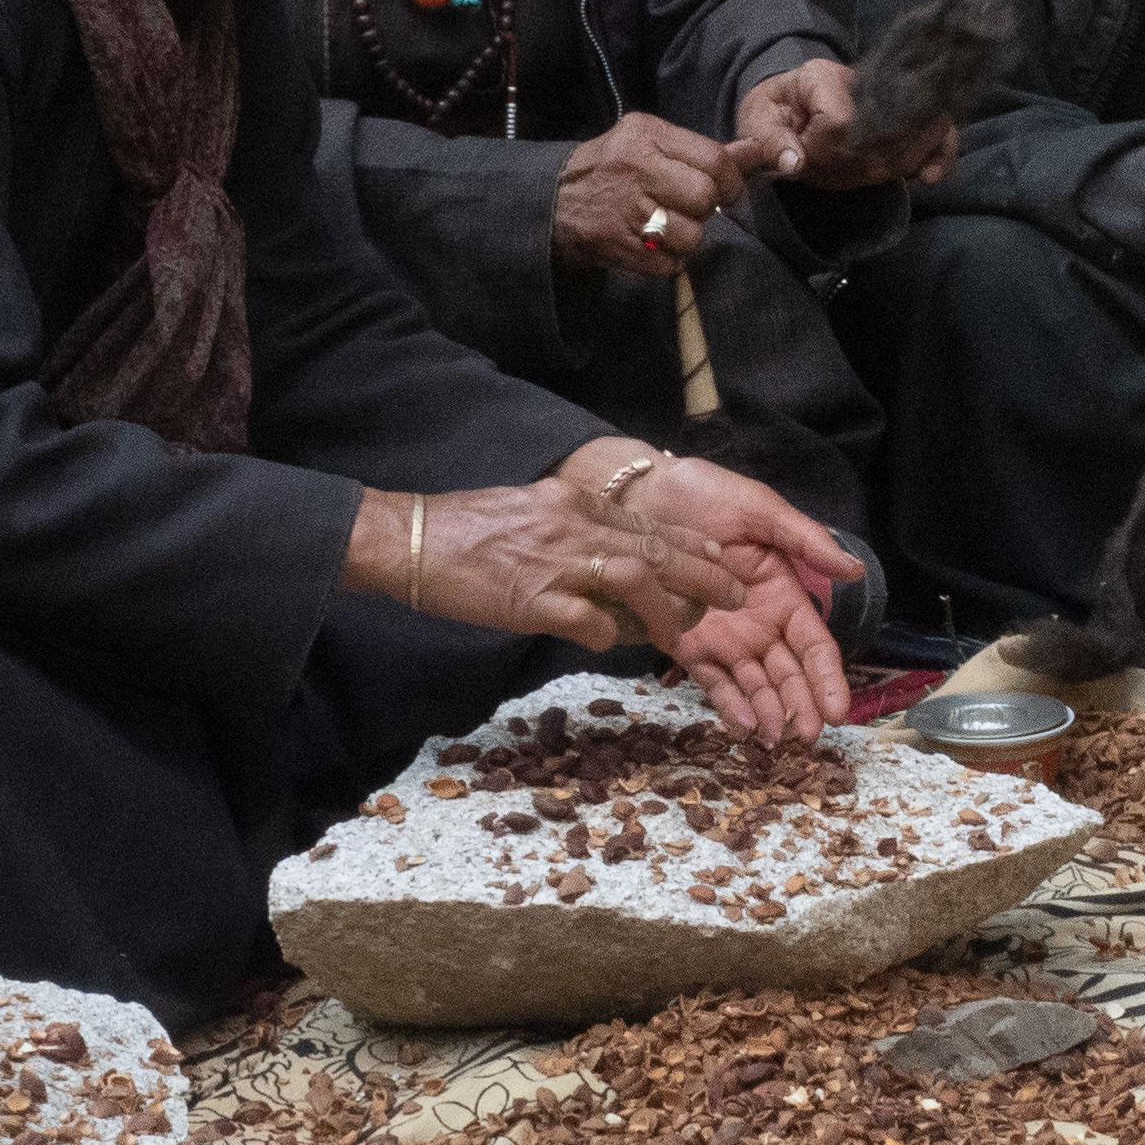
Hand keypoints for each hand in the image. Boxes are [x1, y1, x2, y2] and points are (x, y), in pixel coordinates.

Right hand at [353, 467, 754, 658]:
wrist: (411, 538)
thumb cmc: (465, 530)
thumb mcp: (531, 513)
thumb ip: (573, 531)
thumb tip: (610, 559)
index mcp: (572, 502)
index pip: (647, 521)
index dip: (690, 542)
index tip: (720, 557)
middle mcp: (572, 525)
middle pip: (655, 548)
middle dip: (702, 573)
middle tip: (734, 595)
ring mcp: (555, 562)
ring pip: (635, 578)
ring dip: (667, 607)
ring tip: (686, 632)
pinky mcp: (533, 600)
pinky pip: (589, 621)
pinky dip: (606, 634)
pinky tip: (608, 643)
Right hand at [555, 113, 747, 276]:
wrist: (554, 201)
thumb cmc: (614, 169)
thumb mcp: (652, 144)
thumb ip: (704, 150)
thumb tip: (758, 150)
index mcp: (646, 136)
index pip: (713, 159)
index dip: (730, 181)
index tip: (725, 191)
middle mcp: (635, 169)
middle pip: (704, 198)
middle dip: (706, 209)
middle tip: (691, 209)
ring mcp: (624, 210)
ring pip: (691, 236)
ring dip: (688, 238)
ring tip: (668, 228)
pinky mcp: (617, 245)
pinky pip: (670, 264)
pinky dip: (668, 261)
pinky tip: (652, 245)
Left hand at [618, 454, 863, 736]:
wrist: (643, 493)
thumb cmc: (705, 495)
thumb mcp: (762, 510)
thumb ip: (806, 541)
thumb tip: (854, 570)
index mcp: (783, 594)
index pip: (814, 645)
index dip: (827, 677)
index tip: (838, 710)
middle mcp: (758, 624)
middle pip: (787, 673)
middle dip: (801, 706)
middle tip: (809, 736)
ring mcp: (723, 638)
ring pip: (754, 685)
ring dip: (769, 714)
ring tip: (778, 739)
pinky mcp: (686, 644)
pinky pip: (712, 680)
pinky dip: (729, 704)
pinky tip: (744, 726)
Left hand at [735, 60, 955, 191]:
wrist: (791, 98)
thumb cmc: (770, 111)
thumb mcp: (755, 123)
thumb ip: (769, 142)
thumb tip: (795, 164)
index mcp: (818, 77)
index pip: (838, 123)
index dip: (825, 151)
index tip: (805, 157)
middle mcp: (859, 82)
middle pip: (878, 136)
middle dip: (858, 167)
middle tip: (834, 174)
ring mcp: (888, 94)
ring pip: (906, 140)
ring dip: (888, 168)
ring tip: (862, 173)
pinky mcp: (907, 111)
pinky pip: (936, 132)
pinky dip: (937, 156)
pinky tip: (929, 177)